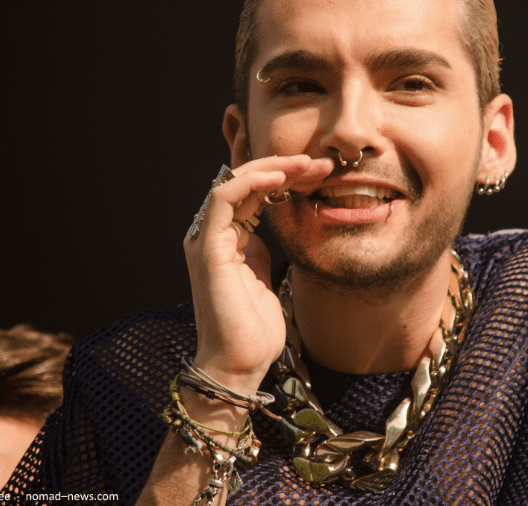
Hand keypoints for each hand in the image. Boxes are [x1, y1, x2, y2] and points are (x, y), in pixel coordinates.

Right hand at [183, 154, 332, 394]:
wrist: (240, 363)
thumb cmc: (254, 328)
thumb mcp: (265, 275)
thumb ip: (262, 247)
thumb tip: (271, 222)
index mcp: (227, 239)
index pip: (252, 192)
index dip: (285, 176)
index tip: (320, 172)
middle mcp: (213, 235)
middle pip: (245, 182)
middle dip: (284, 167)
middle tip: (319, 163)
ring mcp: (208, 240)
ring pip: (233, 182)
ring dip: (272, 167)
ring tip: (305, 164)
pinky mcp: (208, 249)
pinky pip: (223, 200)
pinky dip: (250, 182)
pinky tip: (280, 176)